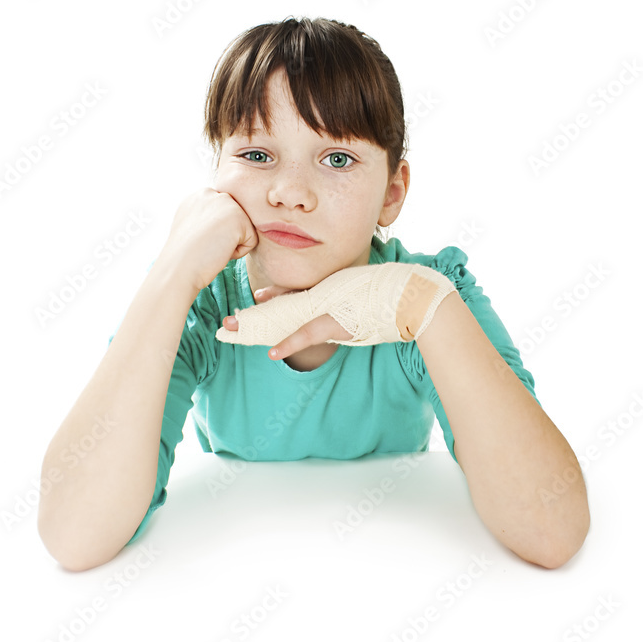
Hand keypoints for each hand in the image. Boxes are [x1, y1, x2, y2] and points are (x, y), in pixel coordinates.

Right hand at [159, 187, 258, 294]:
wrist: (178, 269)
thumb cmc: (184, 257)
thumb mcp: (191, 227)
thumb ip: (207, 217)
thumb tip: (224, 223)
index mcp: (199, 195)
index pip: (225, 215)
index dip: (216, 234)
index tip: (198, 241)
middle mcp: (212, 193)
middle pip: (237, 220)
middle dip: (225, 237)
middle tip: (204, 245)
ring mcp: (225, 202)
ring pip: (245, 230)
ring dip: (231, 244)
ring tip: (210, 247)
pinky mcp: (239, 217)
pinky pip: (251, 241)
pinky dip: (238, 253)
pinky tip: (218, 251)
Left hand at [216, 262, 455, 356]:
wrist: (415, 295)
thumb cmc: (398, 294)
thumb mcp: (368, 292)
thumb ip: (351, 301)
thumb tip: (345, 310)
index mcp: (331, 289)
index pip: (294, 297)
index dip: (271, 301)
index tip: (252, 303)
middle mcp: (326, 296)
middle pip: (282, 308)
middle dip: (255, 316)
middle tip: (227, 323)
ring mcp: (330, 308)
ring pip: (287, 318)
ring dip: (260, 327)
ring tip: (234, 331)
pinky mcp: (340, 322)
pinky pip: (310, 334)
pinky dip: (292, 343)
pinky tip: (273, 352)